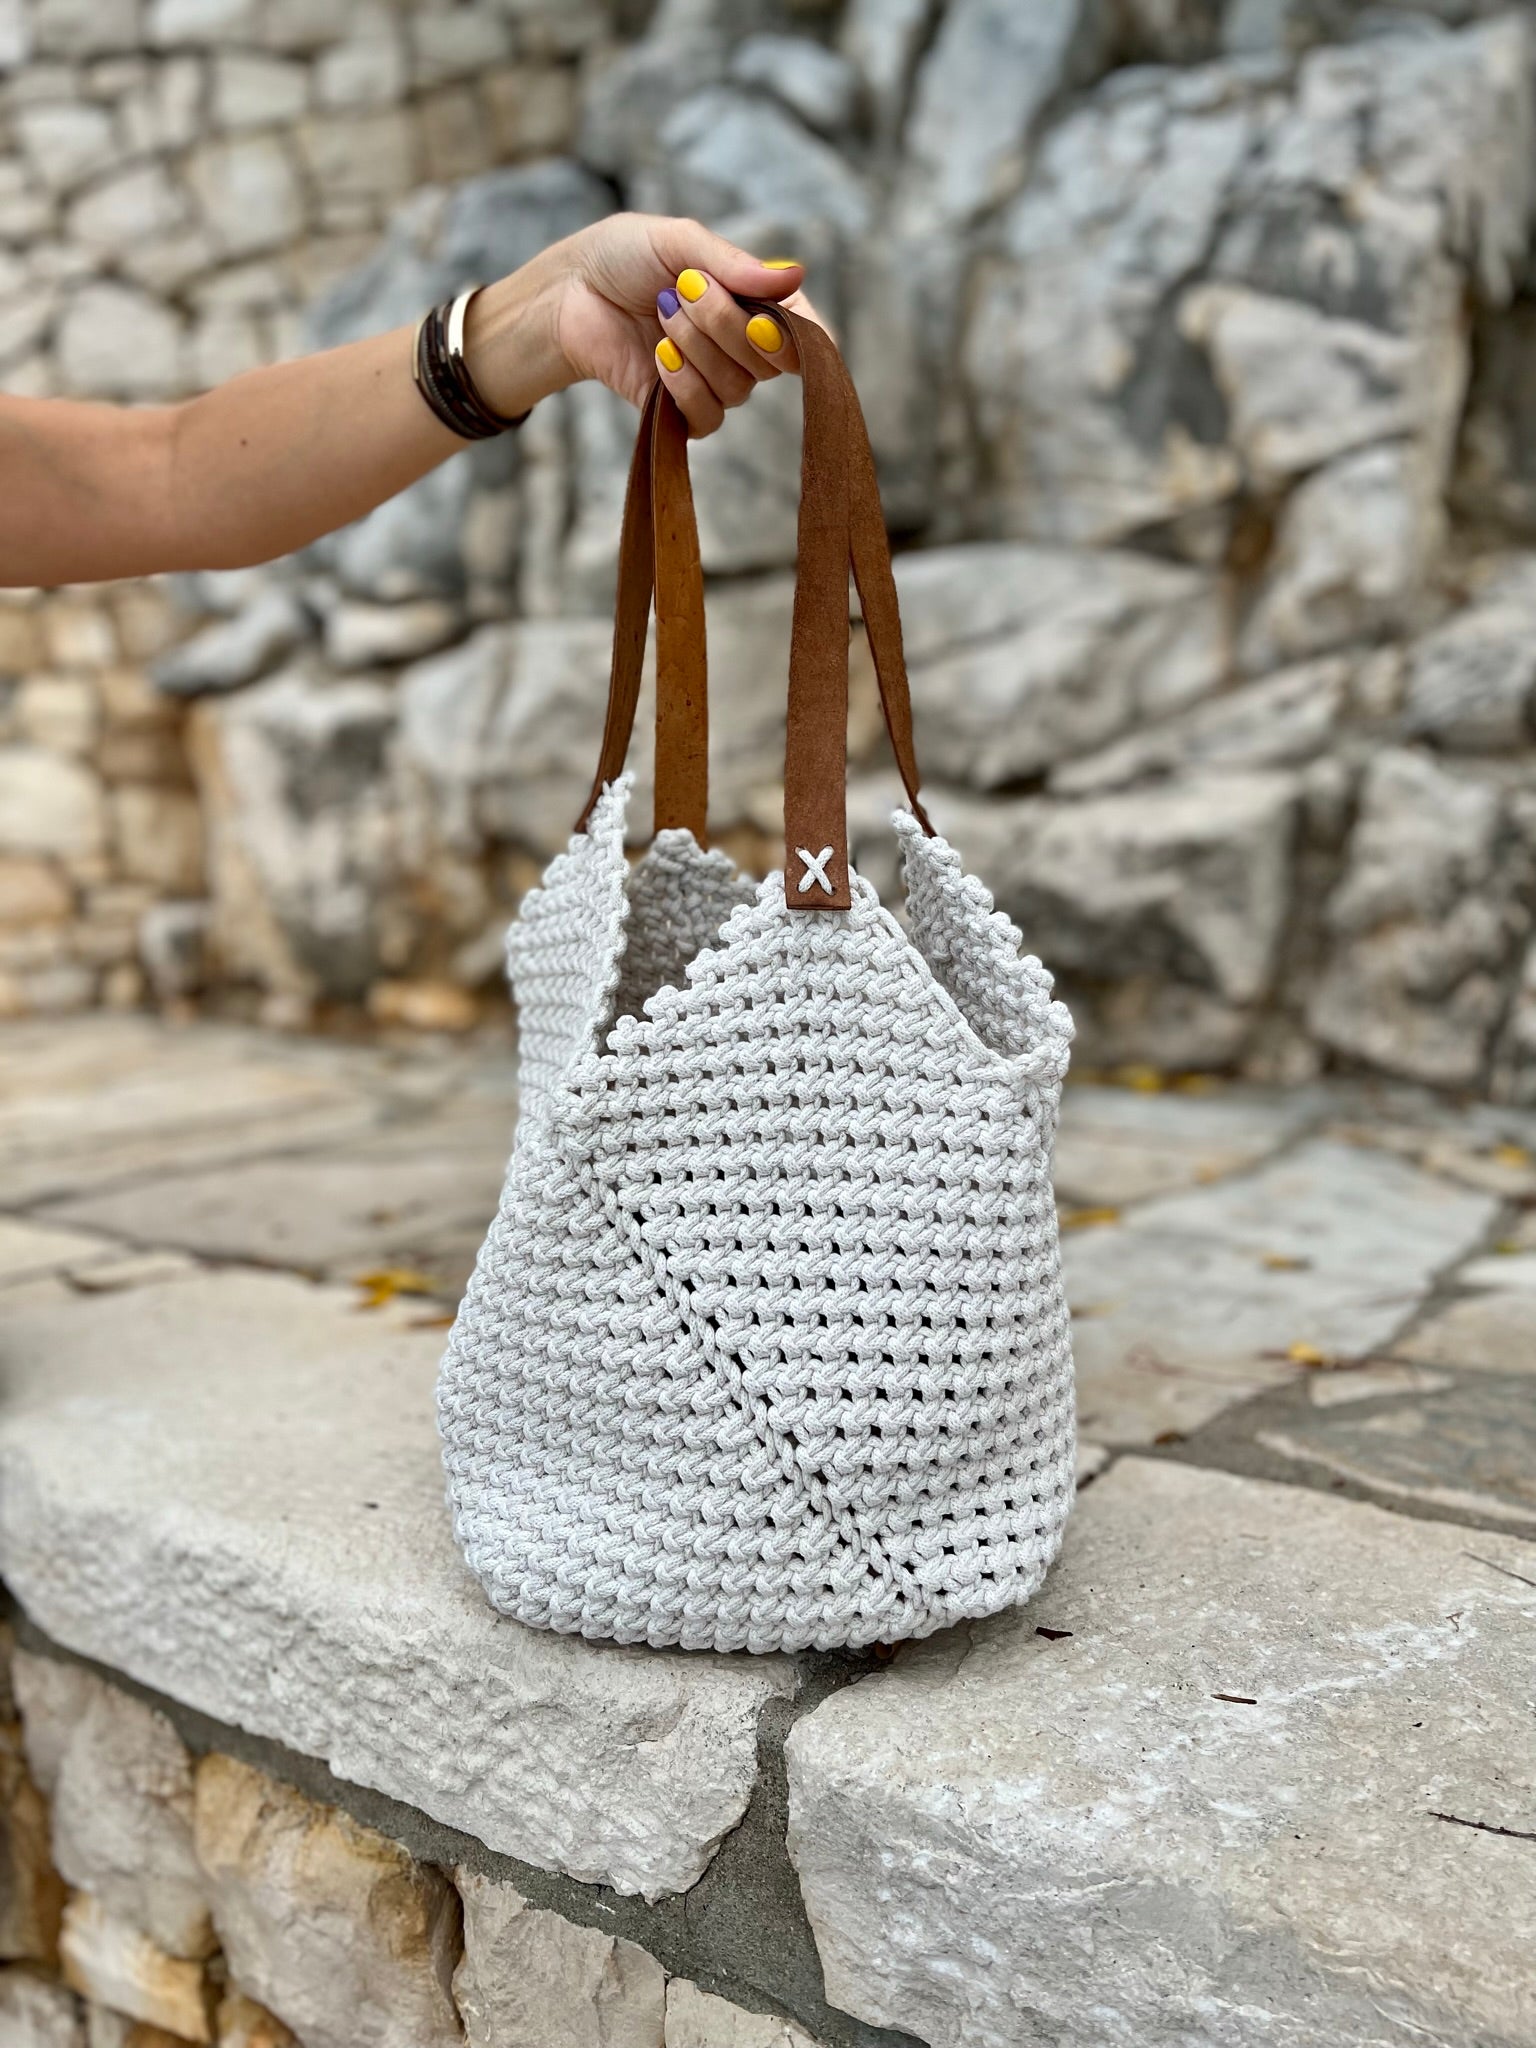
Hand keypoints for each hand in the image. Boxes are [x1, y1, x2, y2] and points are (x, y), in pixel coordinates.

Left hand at [464, 213, 819, 437]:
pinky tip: (658, 357)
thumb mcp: (678, 241)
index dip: (803, 336)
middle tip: (684, 289)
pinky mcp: (682, 412)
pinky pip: (709, 415)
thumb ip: (734, 263)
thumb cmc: (621, 257)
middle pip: (771, 359)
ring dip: (697, 345)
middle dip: (726, 322)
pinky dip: (685, 385)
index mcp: (754, 301)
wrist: (568, 294)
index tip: (773, 320)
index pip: (806, 333)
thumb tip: (796, 275)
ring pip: (739, 387)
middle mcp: (743, 346)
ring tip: (660, 313)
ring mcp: (715, 381)